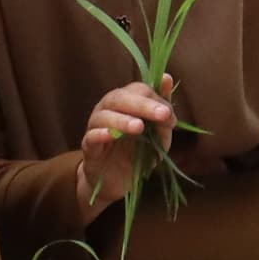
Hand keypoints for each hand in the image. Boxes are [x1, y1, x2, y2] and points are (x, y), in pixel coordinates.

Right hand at [76, 77, 176, 216]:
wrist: (116, 181)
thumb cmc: (137, 152)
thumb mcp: (157, 134)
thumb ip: (163, 111)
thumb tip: (167, 78)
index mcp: (125, 103)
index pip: (137, 90)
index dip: (154, 99)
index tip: (169, 115)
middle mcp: (107, 110)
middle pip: (119, 98)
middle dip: (143, 105)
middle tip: (162, 114)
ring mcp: (95, 127)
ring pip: (104, 116)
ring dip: (122, 120)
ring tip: (139, 127)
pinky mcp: (89, 148)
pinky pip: (91, 137)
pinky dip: (100, 134)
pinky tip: (111, 136)